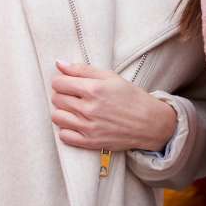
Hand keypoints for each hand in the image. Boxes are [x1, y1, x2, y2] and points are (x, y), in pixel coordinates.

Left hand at [50, 60, 176, 152]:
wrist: (149, 123)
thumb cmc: (130, 96)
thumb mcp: (109, 76)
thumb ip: (82, 69)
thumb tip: (59, 63)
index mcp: (93, 89)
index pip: (59, 83)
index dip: (61, 80)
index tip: (67, 82)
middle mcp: (88, 109)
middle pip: (56, 99)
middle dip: (62, 94)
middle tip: (74, 95)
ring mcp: (88, 128)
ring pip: (57, 117)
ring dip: (62, 111)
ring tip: (74, 109)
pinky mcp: (90, 142)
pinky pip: (64, 136)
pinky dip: (66, 129)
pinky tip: (76, 123)